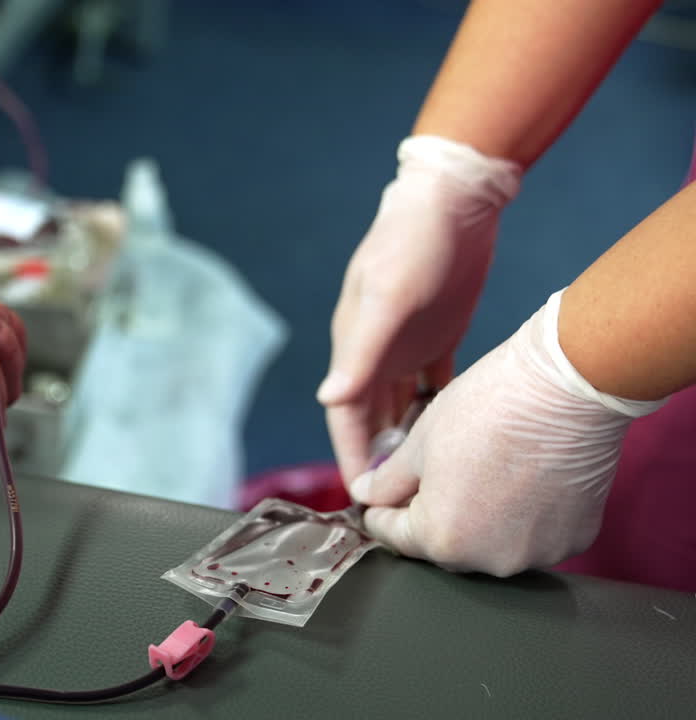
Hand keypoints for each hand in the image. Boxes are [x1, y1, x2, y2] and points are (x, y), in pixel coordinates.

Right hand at [318, 136, 522, 481]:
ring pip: (399, 407)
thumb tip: (329, 400)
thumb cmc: (411, 245)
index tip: (362, 495)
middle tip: (395, 500)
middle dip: (376, 457)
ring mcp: (405, 344)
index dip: (350, 454)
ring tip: (422, 477)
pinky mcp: (437, 336)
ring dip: (404, 439)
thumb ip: (359, 352)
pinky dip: (434, 412)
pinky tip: (448, 435)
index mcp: (354, 346)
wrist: (451, 202)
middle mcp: (375, 351)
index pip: (344, 414)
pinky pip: (432, 387)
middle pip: (369, 417)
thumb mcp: (386, 299)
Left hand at [348, 290, 664, 575]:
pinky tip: (516, 480)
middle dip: (426, 515)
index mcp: (442, 540)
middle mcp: (490, 560)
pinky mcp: (573, 540)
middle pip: (441, 545)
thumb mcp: (419, 443)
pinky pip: (529, 536)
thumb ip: (387, 481)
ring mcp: (536, 554)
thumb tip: (366, 495)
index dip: (379, 513)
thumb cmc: (490, 409)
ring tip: (475, 473)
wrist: (568, 388)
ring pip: (487, 543)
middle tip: (425, 478)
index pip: (392, 536)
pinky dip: (517, 517)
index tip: (376, 499)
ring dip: (474, 518)